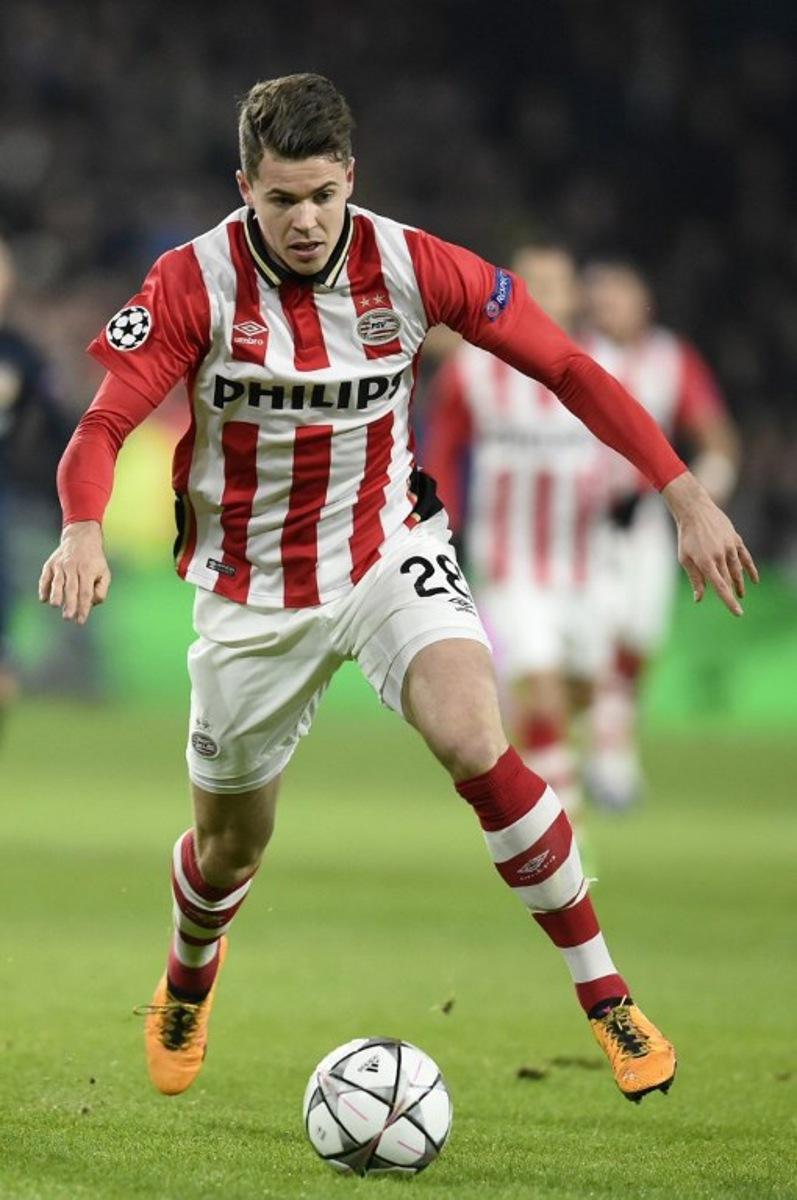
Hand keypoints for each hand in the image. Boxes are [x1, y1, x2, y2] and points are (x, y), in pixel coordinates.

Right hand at [38, 521, 111, 624]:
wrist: (81, 538)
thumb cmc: (94, 561)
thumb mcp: (104, 572)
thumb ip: (101, 590)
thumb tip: (91, 604)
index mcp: (88, 571)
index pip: (86, 593)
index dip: (83, 608)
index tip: (80, 621)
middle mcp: (73, 567)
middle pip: (71, 588)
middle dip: (69, 604)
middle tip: (68, 618)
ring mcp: (60, 565)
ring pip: (57, 581)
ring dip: (55, 594)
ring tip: (55, 606)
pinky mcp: (50, 564)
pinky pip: (45, 577)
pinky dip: (43, 588)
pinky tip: (43, 599)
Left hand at [662, 471, 758, 615]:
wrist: (695, 511)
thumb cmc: (686, 537)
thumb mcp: (685, 559)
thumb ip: (695, 579)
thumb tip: (699, 599)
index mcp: (706, 563)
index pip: (721, 587)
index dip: (729, 602)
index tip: (738, 613)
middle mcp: (719, 556)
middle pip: (729, 580)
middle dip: (732, 592)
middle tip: (735, 601)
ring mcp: (729, 547)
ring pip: (738, 570)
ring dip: (740, 583)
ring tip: (741, 593)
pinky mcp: (735, 540)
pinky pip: (746, 557)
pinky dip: (750, 569)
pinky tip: (754, 579)